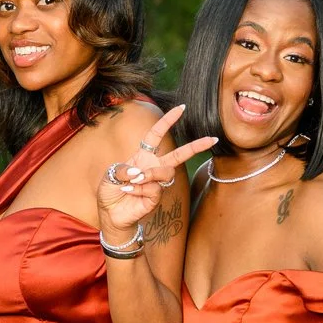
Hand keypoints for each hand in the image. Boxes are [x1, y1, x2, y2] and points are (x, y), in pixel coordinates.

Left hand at [95, 105, 213, 242]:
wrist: (110, 214)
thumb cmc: (110, 192)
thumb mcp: (110, 175)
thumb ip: (123, 169)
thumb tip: (139, 171)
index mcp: (143, 156)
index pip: (156, 135)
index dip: (168, 121)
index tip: (181, 108)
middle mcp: (153, 167)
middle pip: (179, 154)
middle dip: (196, 146)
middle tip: (212, 139)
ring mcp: (156, 183)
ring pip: (166, 172)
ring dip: (150, 174)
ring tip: (134, 180)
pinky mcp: (155, 198)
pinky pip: (154, 188)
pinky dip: (140, 188)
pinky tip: (129, 191)